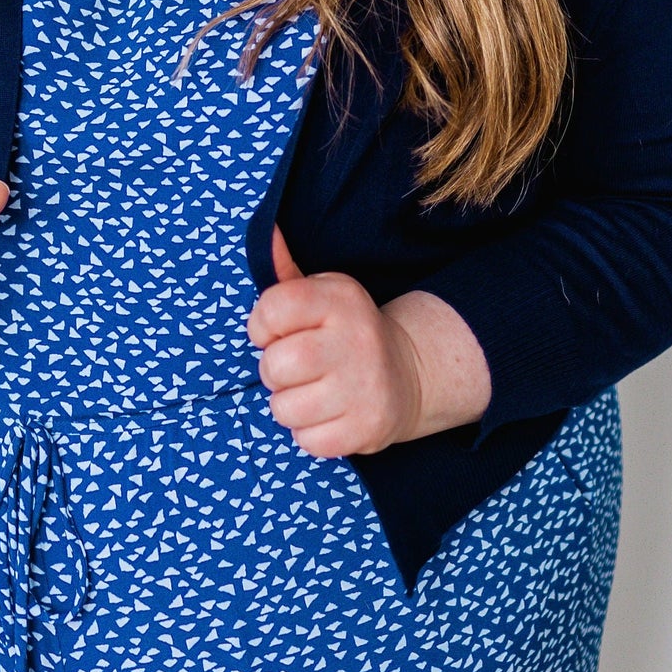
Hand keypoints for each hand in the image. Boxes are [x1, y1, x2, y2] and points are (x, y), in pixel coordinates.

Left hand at [244, 224, 425, 456]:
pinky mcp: (367, 428)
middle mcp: (355, 339)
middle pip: (275, 366)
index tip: (278, 331)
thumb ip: (286, 270)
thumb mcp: (322, 294)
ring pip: (284, 409)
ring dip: (289, 405)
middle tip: (296, 367)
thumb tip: (266, 231)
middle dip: (274, 371)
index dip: (262, 326)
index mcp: (340, 299)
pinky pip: (306, 441)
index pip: (271, 309)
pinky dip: (309, 432)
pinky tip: (328, 413)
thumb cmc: (345, 332)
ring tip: (312, 391)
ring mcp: (364, 386)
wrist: (409, 372)